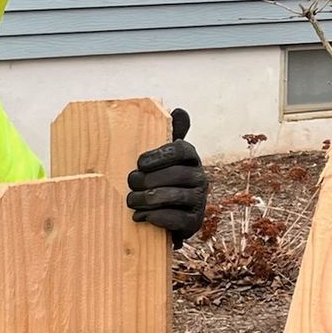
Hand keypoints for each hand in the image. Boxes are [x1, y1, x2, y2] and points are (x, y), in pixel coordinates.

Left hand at [126, 107, 207, 244]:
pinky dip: (156, 217)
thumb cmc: (162, 181)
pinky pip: (177, 219)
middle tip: (131, 183)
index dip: (160, 155)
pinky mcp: (194, 222)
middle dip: (150, 179)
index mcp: (192, 158)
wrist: (168, 217)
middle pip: (177, 174)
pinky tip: (140, 216)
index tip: (140, 162)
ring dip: (149, 198)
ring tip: (131, 200)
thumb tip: (180, 110)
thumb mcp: (164, 157)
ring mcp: (199, 201)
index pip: (182, 150)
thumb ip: (169, 134)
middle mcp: (200, 178)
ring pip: (175, 196)